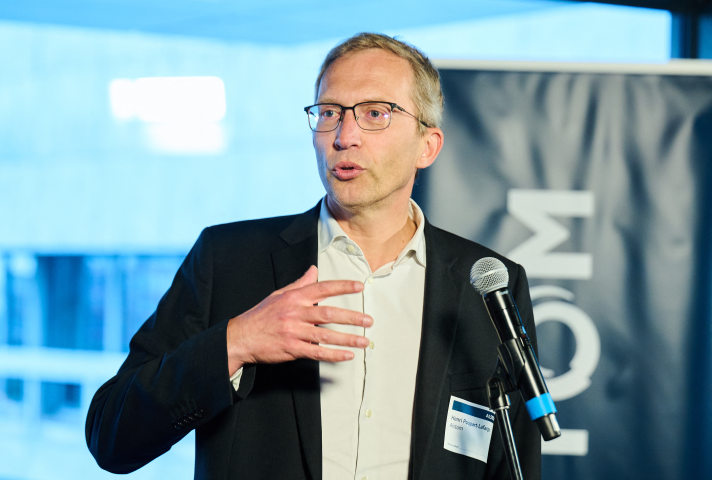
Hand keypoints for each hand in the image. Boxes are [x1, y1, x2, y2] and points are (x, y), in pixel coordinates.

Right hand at [226, 265, 371, 374]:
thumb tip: (314, 270)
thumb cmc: (261, 316)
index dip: (343, 286)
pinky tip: (347, 355)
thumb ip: (299, 283)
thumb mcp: (279, 294)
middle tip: (368, 321)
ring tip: (363, 340)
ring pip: (325, 334)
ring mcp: (293, 332)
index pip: (323, 288)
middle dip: (351, 317)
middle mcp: (295, 313)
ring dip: (347, 338)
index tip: (359, 286)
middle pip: (329, 313)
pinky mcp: (292, 349)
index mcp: (294, 298)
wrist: (241, 337)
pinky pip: (317, 352)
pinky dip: (333, 354)